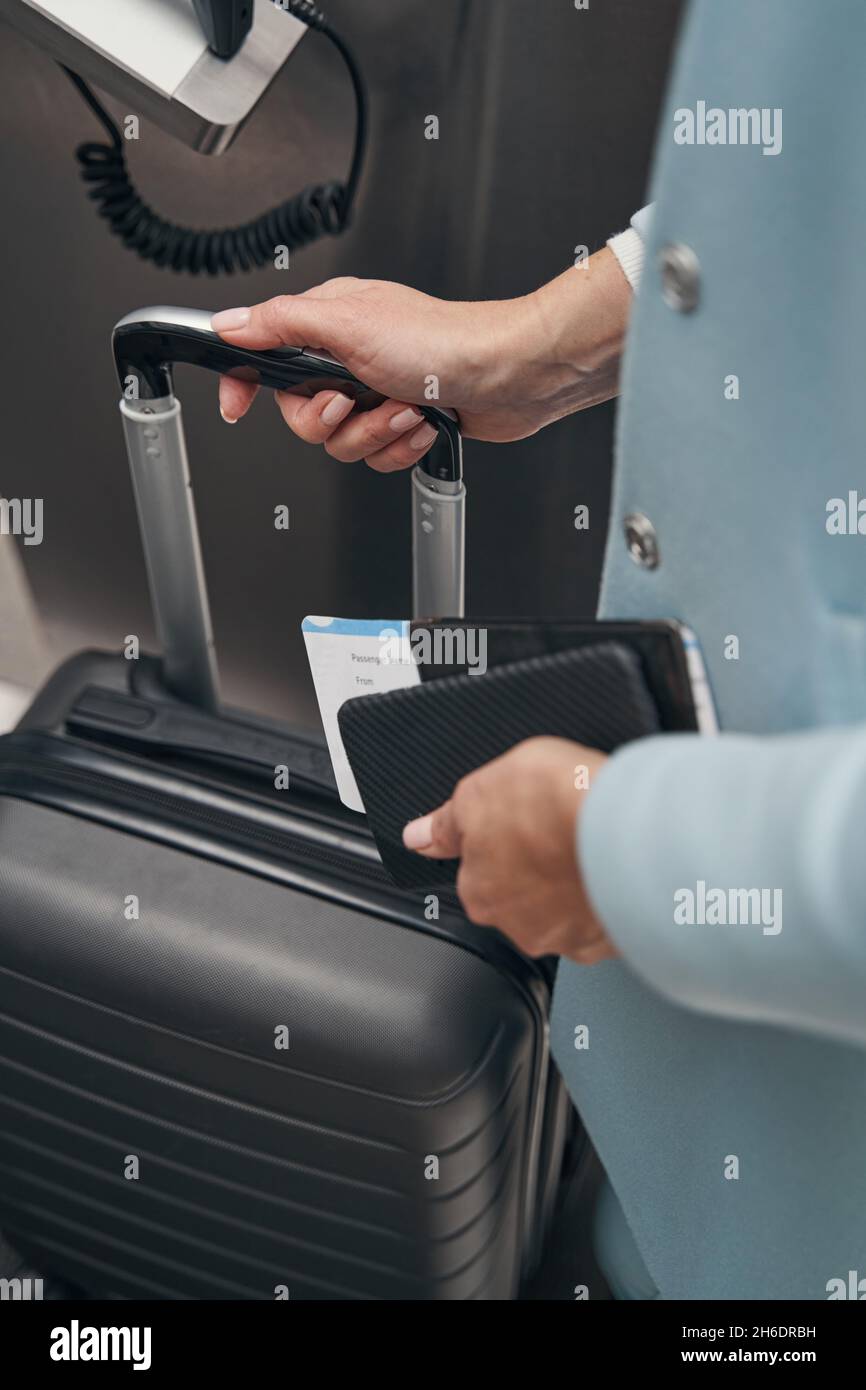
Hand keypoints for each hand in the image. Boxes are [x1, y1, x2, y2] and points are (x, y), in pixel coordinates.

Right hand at [210, 249, 629, 470]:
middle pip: (302, 414)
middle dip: (332, 420)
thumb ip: (280, 324)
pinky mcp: (402, 423)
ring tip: (403, 408)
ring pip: (340, 442)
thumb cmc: (443, 342)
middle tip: (355, 400)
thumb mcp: (347, 323)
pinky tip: (421, 423)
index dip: (245, 381)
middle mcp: (349, 358)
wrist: (507, 376)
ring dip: (374, 432)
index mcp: (328, 325)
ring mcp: (376, 392)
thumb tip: (229, 324)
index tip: (236, 405)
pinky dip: (399, 447)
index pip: (264, 353)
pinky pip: (376, 457)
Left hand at [402, 737, 616, 963]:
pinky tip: (616, 873)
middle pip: (522, 897)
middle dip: (537, 869)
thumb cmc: (556, 804)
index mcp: (480, 892)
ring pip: (565, 912)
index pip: (479, 872)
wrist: (628, 826)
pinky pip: (606, 921)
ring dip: (574, 886)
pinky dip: (609, 902)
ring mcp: (569, 937)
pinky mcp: (612, 940)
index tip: (523, 822)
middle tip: (558, 830)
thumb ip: (447, 822)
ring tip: (591, 846)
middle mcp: (520, 926)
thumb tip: (419, 836)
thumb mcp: (479, 791)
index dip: (502, 841)